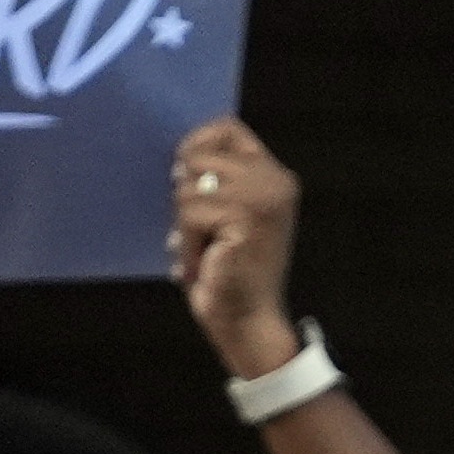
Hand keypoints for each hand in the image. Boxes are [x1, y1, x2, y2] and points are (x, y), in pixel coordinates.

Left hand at [165, 115, 303, 382]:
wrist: (248, 323)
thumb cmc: (230, 274)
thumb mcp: (225, 216)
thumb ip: (215, 182)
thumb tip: (178, 160)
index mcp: (275, 178)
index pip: (227, 129)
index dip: (196, 144)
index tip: (183, 176)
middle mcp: (276, 182)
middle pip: (201, 155)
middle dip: (186, 193)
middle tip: (198, 232)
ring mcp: (263, 199)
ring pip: (190, 186)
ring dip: (185, 224)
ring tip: (203, 251)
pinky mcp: (246, 218)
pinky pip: (190, 213)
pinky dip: (187, 242)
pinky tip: (203, 263)